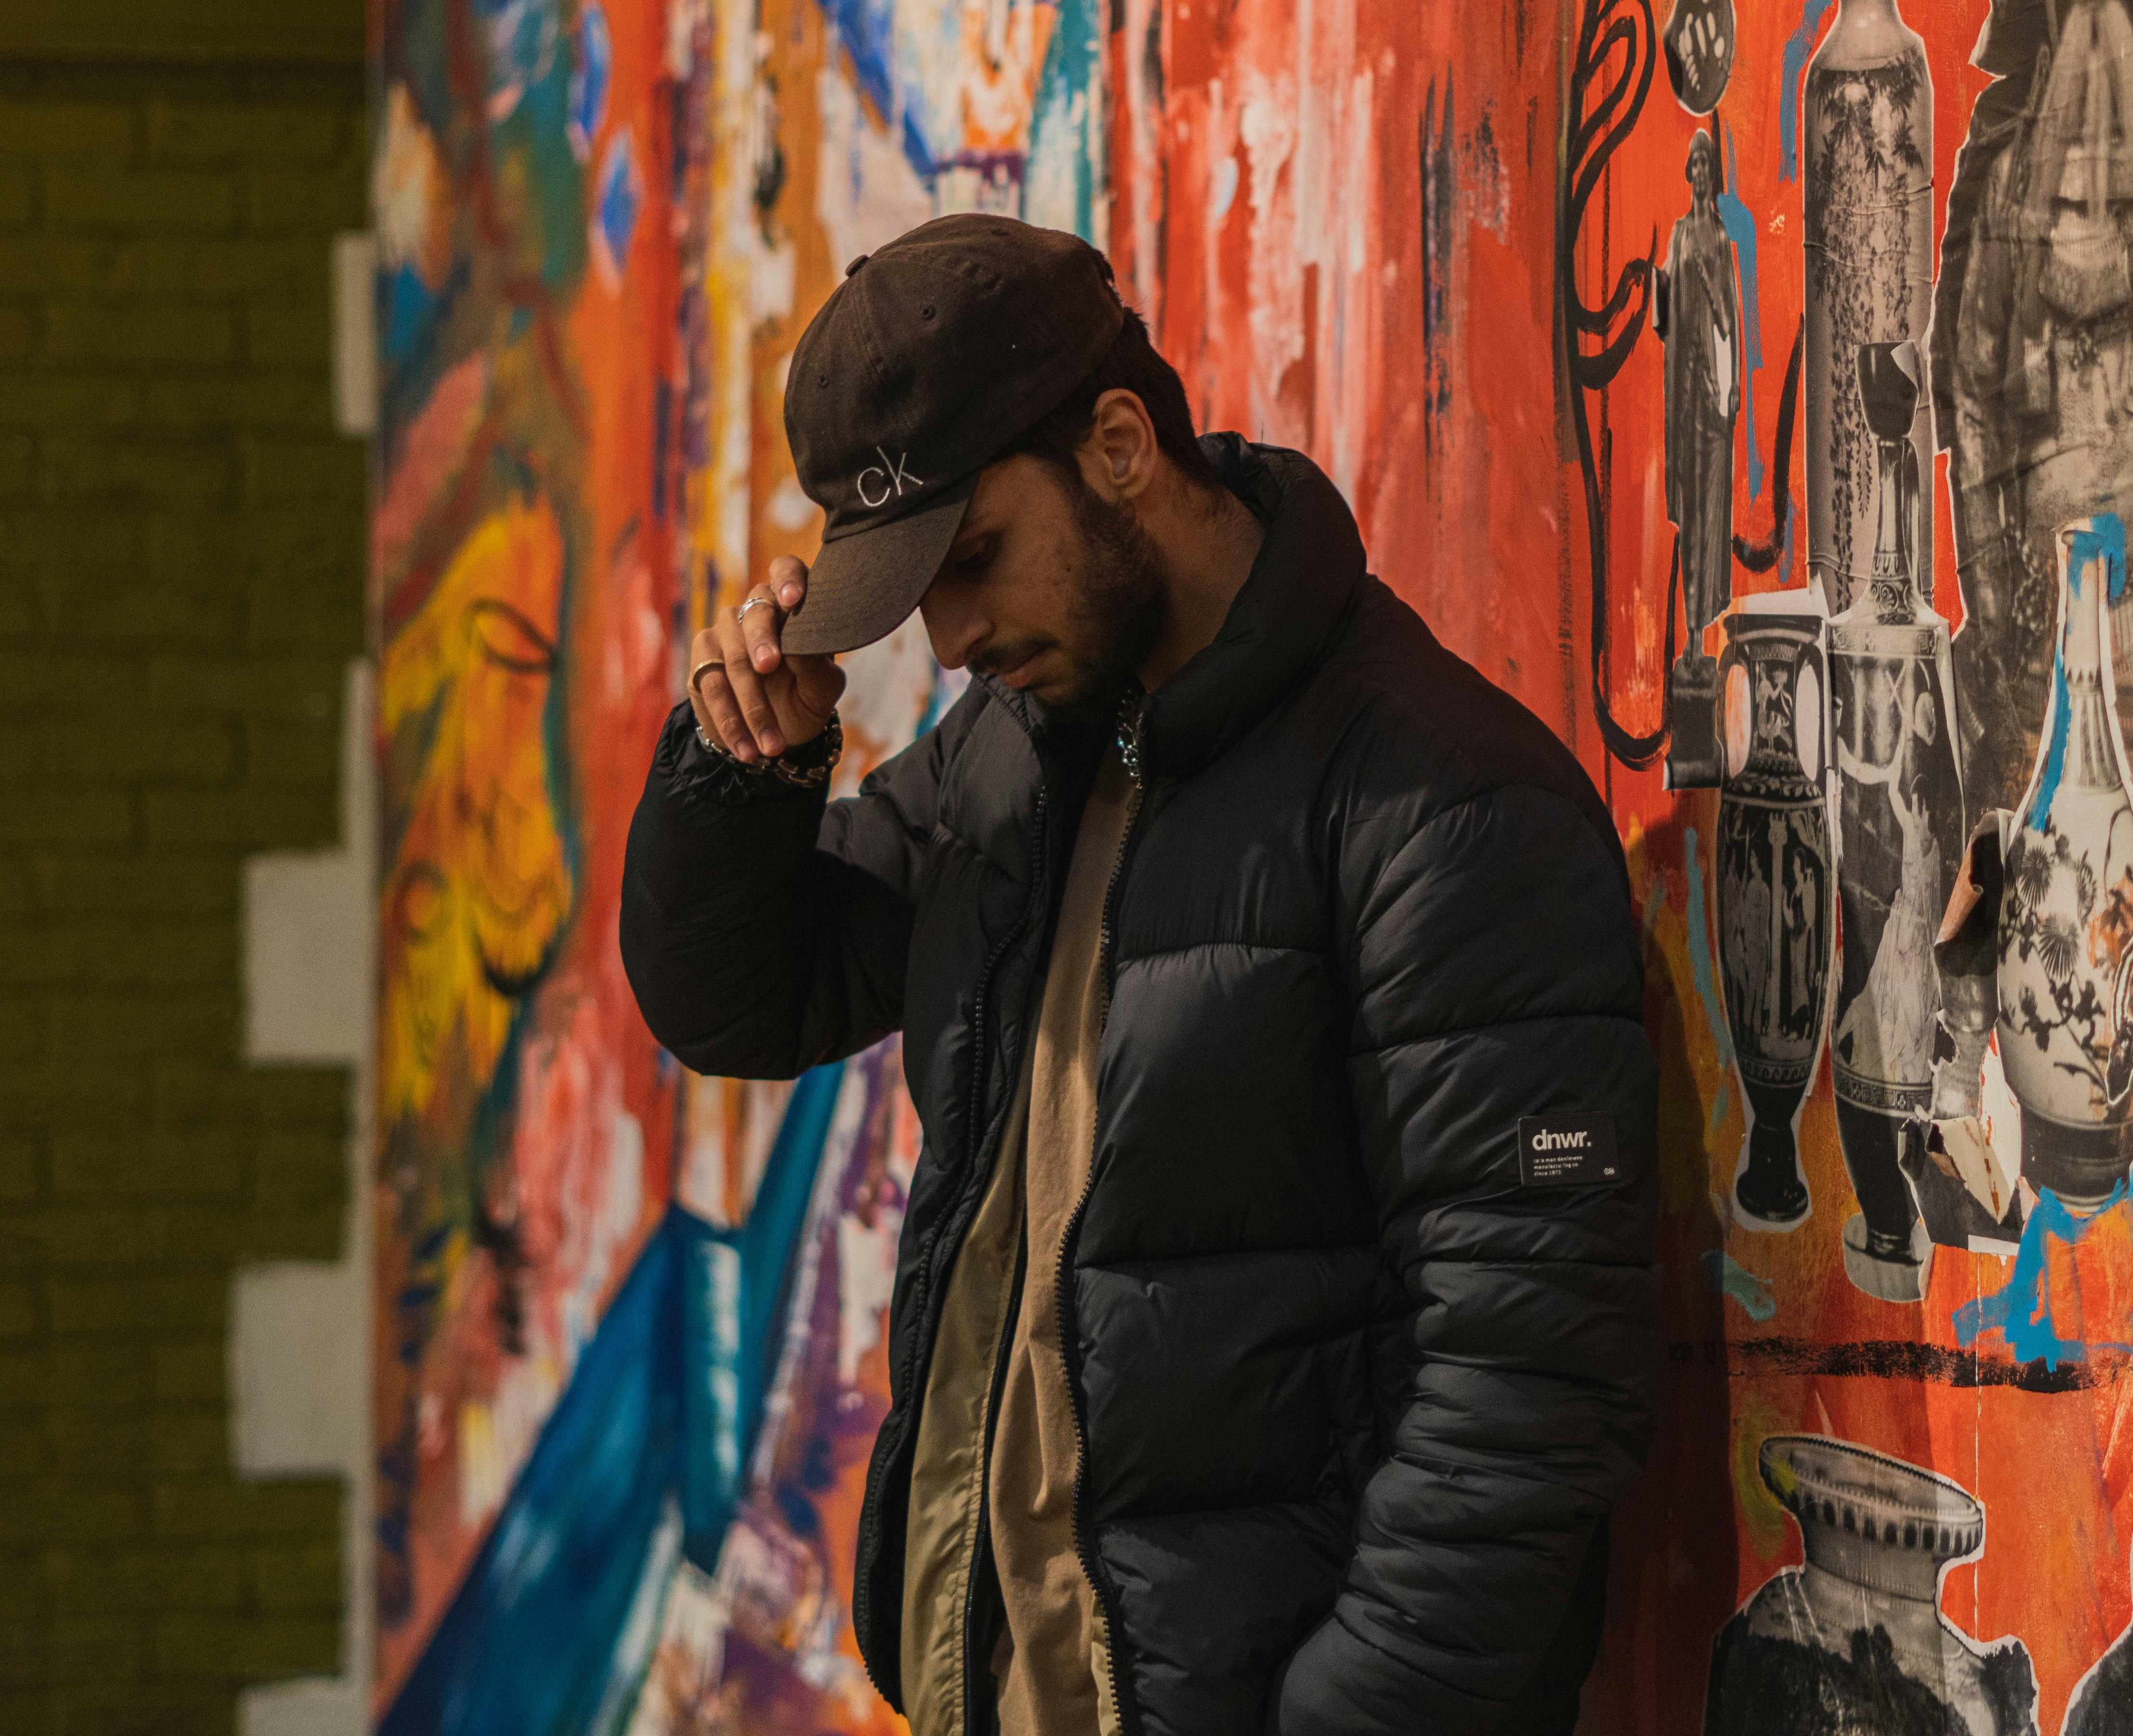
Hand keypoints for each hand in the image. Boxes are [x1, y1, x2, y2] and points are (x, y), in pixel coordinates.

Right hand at [688, 557, 846, 762]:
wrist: (774, 734)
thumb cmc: (804, 700)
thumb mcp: (821, 691)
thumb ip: (818, 669)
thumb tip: (800, 650)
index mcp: (791, 606)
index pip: (786, 570)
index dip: (788, 579)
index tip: (793, 599)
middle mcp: (755, 611)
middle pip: (754, 614)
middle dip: (761, 642)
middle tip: (768, 667)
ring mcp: (725, 633)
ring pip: (733, 658)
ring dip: (752, 707)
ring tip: (772, 746)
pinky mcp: (702, 660)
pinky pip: (712, 687)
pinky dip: (731, 722)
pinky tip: (748, 749)